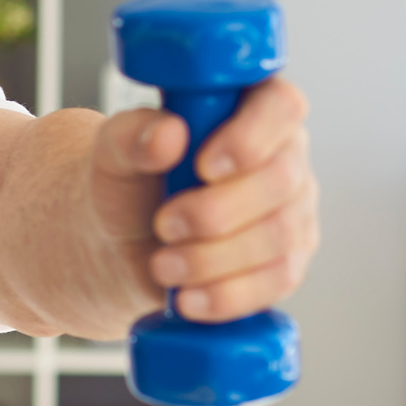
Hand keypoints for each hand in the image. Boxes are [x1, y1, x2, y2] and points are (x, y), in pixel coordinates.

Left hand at [93, 78, 316, 322]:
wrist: (120, 242)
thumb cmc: (128, 184)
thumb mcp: (113, 154)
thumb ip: (131, 135)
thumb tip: (167, 134)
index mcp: (250, 108)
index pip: (281, 105)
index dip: (251, 136)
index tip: (203, 166)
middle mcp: (283, 156)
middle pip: (282, 179)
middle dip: (217, 211)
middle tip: (164, 225)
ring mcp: (292, 212)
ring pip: (279, 236)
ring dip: (214, 258)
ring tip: (161, 265)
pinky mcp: (286, 263)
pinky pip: (276, 282)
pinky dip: (228, 295)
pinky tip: (190, 299)